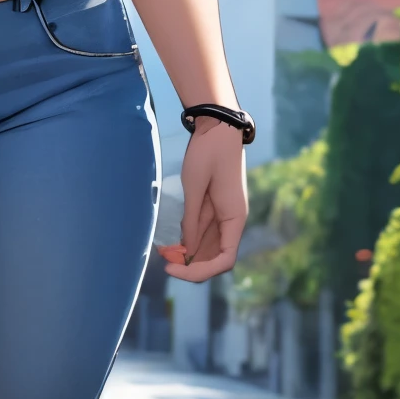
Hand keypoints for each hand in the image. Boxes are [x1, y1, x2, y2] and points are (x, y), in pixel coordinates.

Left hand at [160, 117, 247, 281]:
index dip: (200, 271)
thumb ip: (191, 220)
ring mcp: (225, 215)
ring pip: (208, 247)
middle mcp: (233, 221)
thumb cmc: (208, 152)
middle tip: (164, 261)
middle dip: (190, 264)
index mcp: (235, 218)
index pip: (225, 260)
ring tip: (164, 253)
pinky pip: (204, 233)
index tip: (174, 268)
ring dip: (188, 254)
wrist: (218, 126)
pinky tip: (172, 241)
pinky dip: (189, 240)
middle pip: (215, 257)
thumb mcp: (195, 187)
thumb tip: (187, 250)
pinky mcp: (215, 208)